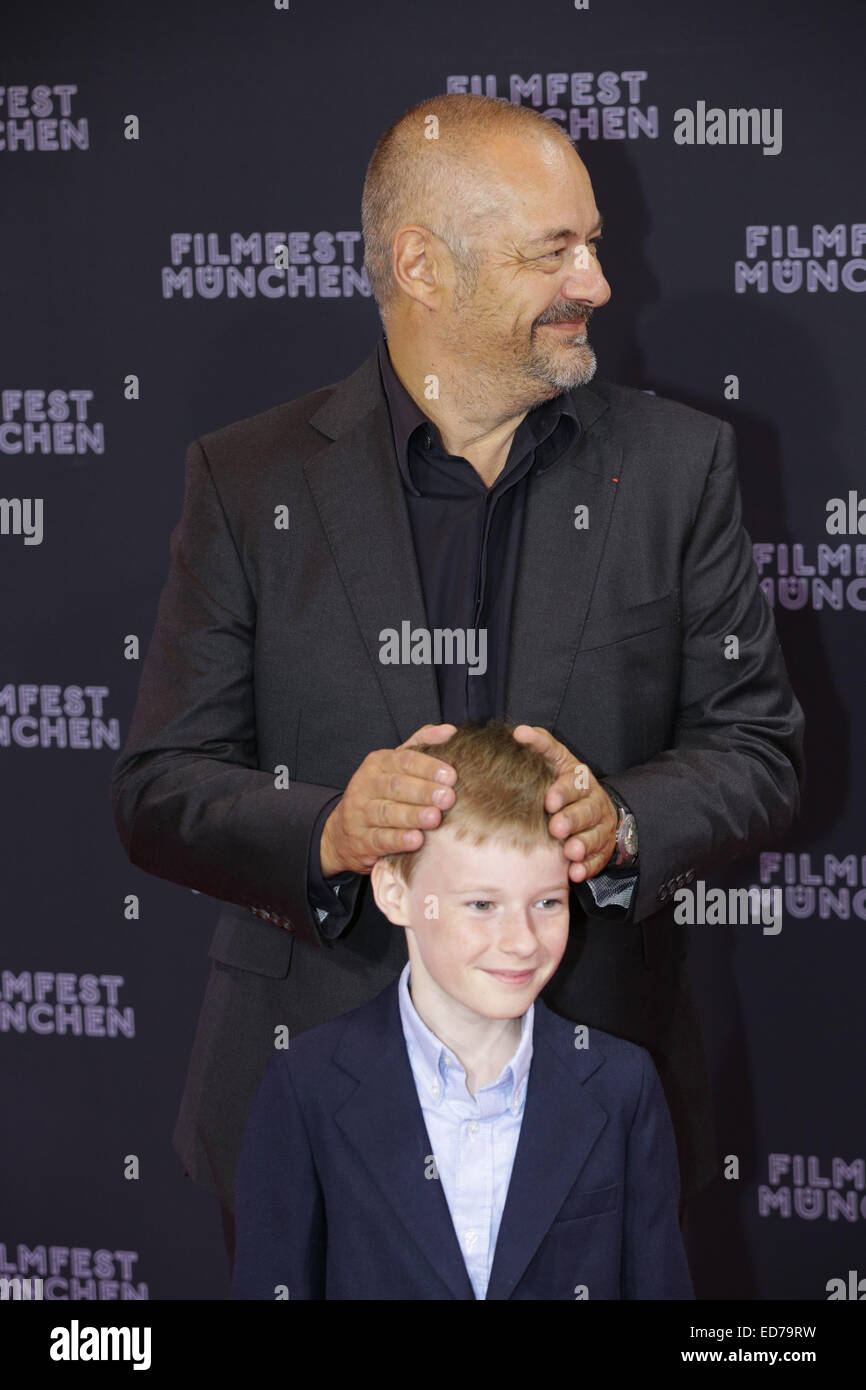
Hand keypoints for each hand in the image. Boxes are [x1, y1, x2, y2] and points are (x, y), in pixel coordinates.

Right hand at [320, 723, 457, 876]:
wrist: (343, 832)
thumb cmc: (381, 794)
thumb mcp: (396, 766)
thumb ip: (421, 745)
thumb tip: (450, 731)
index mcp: (377, 763)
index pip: (404, 760)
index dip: (428, 767)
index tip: (451, 776)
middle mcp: (365, 784)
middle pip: (395, 786)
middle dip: (423, 791)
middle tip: (447, 798)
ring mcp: (358, 812)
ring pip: (386, 812)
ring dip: (412, 815)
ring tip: (434, 818)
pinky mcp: (358, 839)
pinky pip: (378, 839)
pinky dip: (398, 840)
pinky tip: (416, 840)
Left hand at [511, 724, 617, 883]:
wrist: (593, 809)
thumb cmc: (563, 783)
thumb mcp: (556, 760)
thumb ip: (540, 745)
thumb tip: (519, 731)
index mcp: (579, 778)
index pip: (574, 781)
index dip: (563, 791)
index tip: (548, 800)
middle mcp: (593, 800)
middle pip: (586, 810)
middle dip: (572, 819)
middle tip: (556, 827)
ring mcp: (600, 825)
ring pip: (594, 835)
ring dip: (582, 844)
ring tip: (570, 851)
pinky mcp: (602, 848)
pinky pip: (598, 858)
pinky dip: (587, 866)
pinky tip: (575, 872)